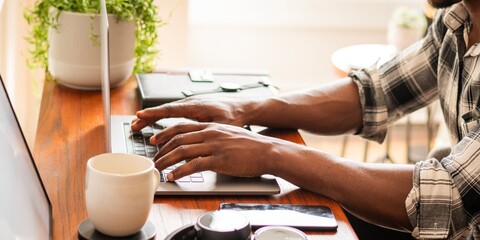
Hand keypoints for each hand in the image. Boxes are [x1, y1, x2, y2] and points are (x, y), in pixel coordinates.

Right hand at [131, 96, 252, 131]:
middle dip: (148, 117)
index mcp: (197, 106)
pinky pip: (173, 113)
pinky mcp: (193, 109)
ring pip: (167, 112)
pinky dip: (162, 118)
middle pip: (165, 110)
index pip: (171, 109)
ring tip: (137, 126)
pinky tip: (155, 126)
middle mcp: (191, 103)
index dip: (155, 113)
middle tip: (133, 125)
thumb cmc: (235, 117)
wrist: (244, 108)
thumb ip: (207, 132)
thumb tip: (194, 143)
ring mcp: (191, 105)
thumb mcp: (223, 125)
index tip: (140, 115)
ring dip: (152, 118)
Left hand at [149, 122, 295, 180]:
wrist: (267, 151)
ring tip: (158, 169)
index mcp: (211, 126)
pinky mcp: (219, 159)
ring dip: (167, 161)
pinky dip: (180, 171)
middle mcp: (210, 133)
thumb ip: (212, 137)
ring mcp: (214, 145)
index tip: (155, 141)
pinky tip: (173, 176)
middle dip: (162, 150)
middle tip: (154, 160)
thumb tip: (199, 145)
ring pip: (182, 151)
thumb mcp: (227, 135)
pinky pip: (194, 165)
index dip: (165, 134)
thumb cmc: (249, 145)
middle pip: (178, 138)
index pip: (181, 127)